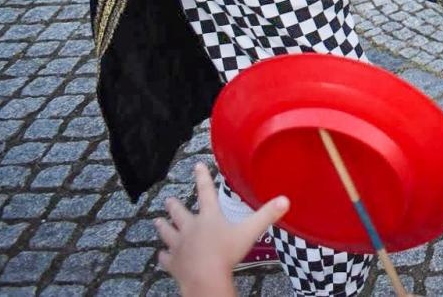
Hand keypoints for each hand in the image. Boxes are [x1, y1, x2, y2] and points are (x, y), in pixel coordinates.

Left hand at [156, 163, 287, 296]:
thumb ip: (266, 215)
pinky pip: (165, 258)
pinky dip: (163, 256)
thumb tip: (285, 200)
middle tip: (168, 199)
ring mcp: (179, 245)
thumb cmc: (226, 253)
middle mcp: (191, 228)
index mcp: (209, 217)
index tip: (196, 165)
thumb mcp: (250, 232)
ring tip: (157, 221)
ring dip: (162, 227)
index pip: (206, 192)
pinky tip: (161, 255)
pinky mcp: (173, 263)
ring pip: (168, 233)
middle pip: (179, 213)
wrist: (204, 277)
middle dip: (174, 206)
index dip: (202, 178)